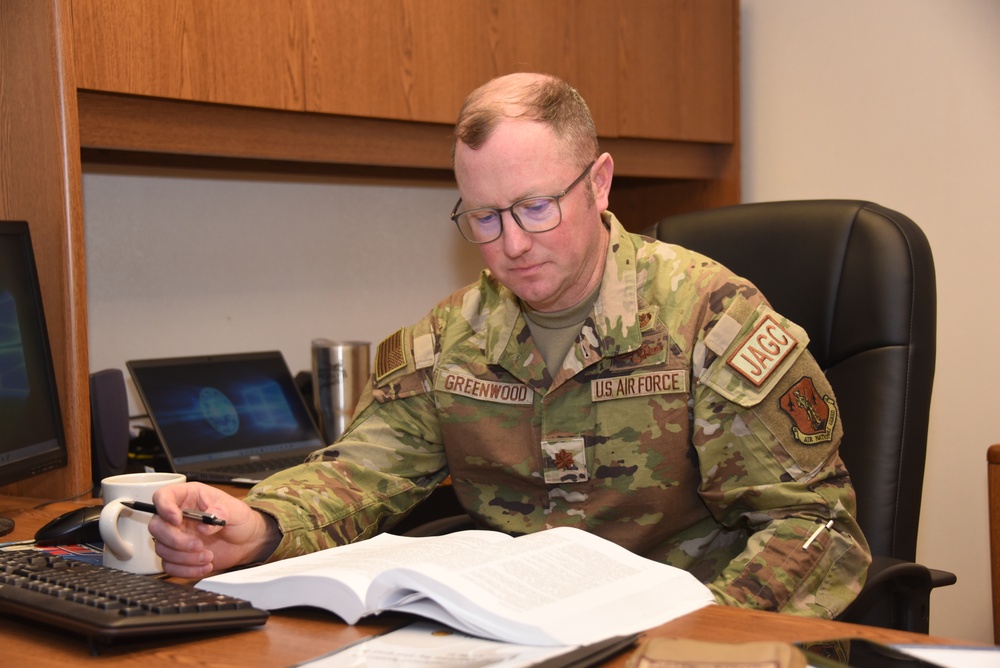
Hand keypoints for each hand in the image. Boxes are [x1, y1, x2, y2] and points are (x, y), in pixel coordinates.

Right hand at [148, 482, 280, 577]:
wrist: (247, 541)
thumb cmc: (240, 519)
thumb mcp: (236, 510)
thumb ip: (221, 512)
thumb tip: (204, 526)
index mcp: (189, 497)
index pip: (163, 496)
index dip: (164, 507)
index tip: (177, 519)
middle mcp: (178, 516)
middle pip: (156, 526)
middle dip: (175, 539)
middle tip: (197, 545)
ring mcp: (177, 536)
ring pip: (162, 548)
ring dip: (184, 557)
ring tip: (208, 556)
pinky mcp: (179, 555)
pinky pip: (170, 565)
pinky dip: (186, 570)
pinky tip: (205, 566)